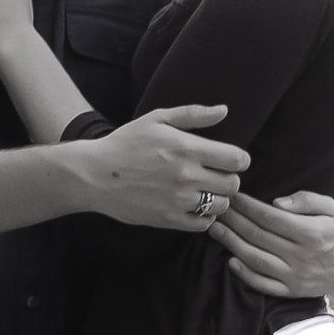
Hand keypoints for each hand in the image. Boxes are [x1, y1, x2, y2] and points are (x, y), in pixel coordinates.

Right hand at [72, 106, 250, 230]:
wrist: (94, 174)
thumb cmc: (125, 143)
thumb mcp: (157, 119)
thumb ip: (193, 114)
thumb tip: (224, 110)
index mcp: (187, 148)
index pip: (237, 159)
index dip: (239, 159)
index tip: (230, 159)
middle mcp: (186, 176)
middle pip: (234, 184)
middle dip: (230, 179)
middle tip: (216, 175)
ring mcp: (178, 200)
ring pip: (222, 205)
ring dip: (218, 198)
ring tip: (204, 191)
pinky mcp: (169, 219)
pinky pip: (203, 223)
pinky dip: (204, 216)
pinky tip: (194, 206)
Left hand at [209, 191, 333, 297]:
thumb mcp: (333, 208)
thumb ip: (306, 200)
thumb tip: (276, 203)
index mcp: (312, 233)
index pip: (270, 217)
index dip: (247, 205)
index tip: (232, 195)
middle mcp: (302, 256)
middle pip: (258, 236)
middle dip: (233, 220)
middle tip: (216, 208)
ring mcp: (296, 276)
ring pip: (256, 259)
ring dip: (231, 243)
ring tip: (215, 229)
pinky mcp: (293, 291)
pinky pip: (264, 285)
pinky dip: (245, 274)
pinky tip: (231, 260)